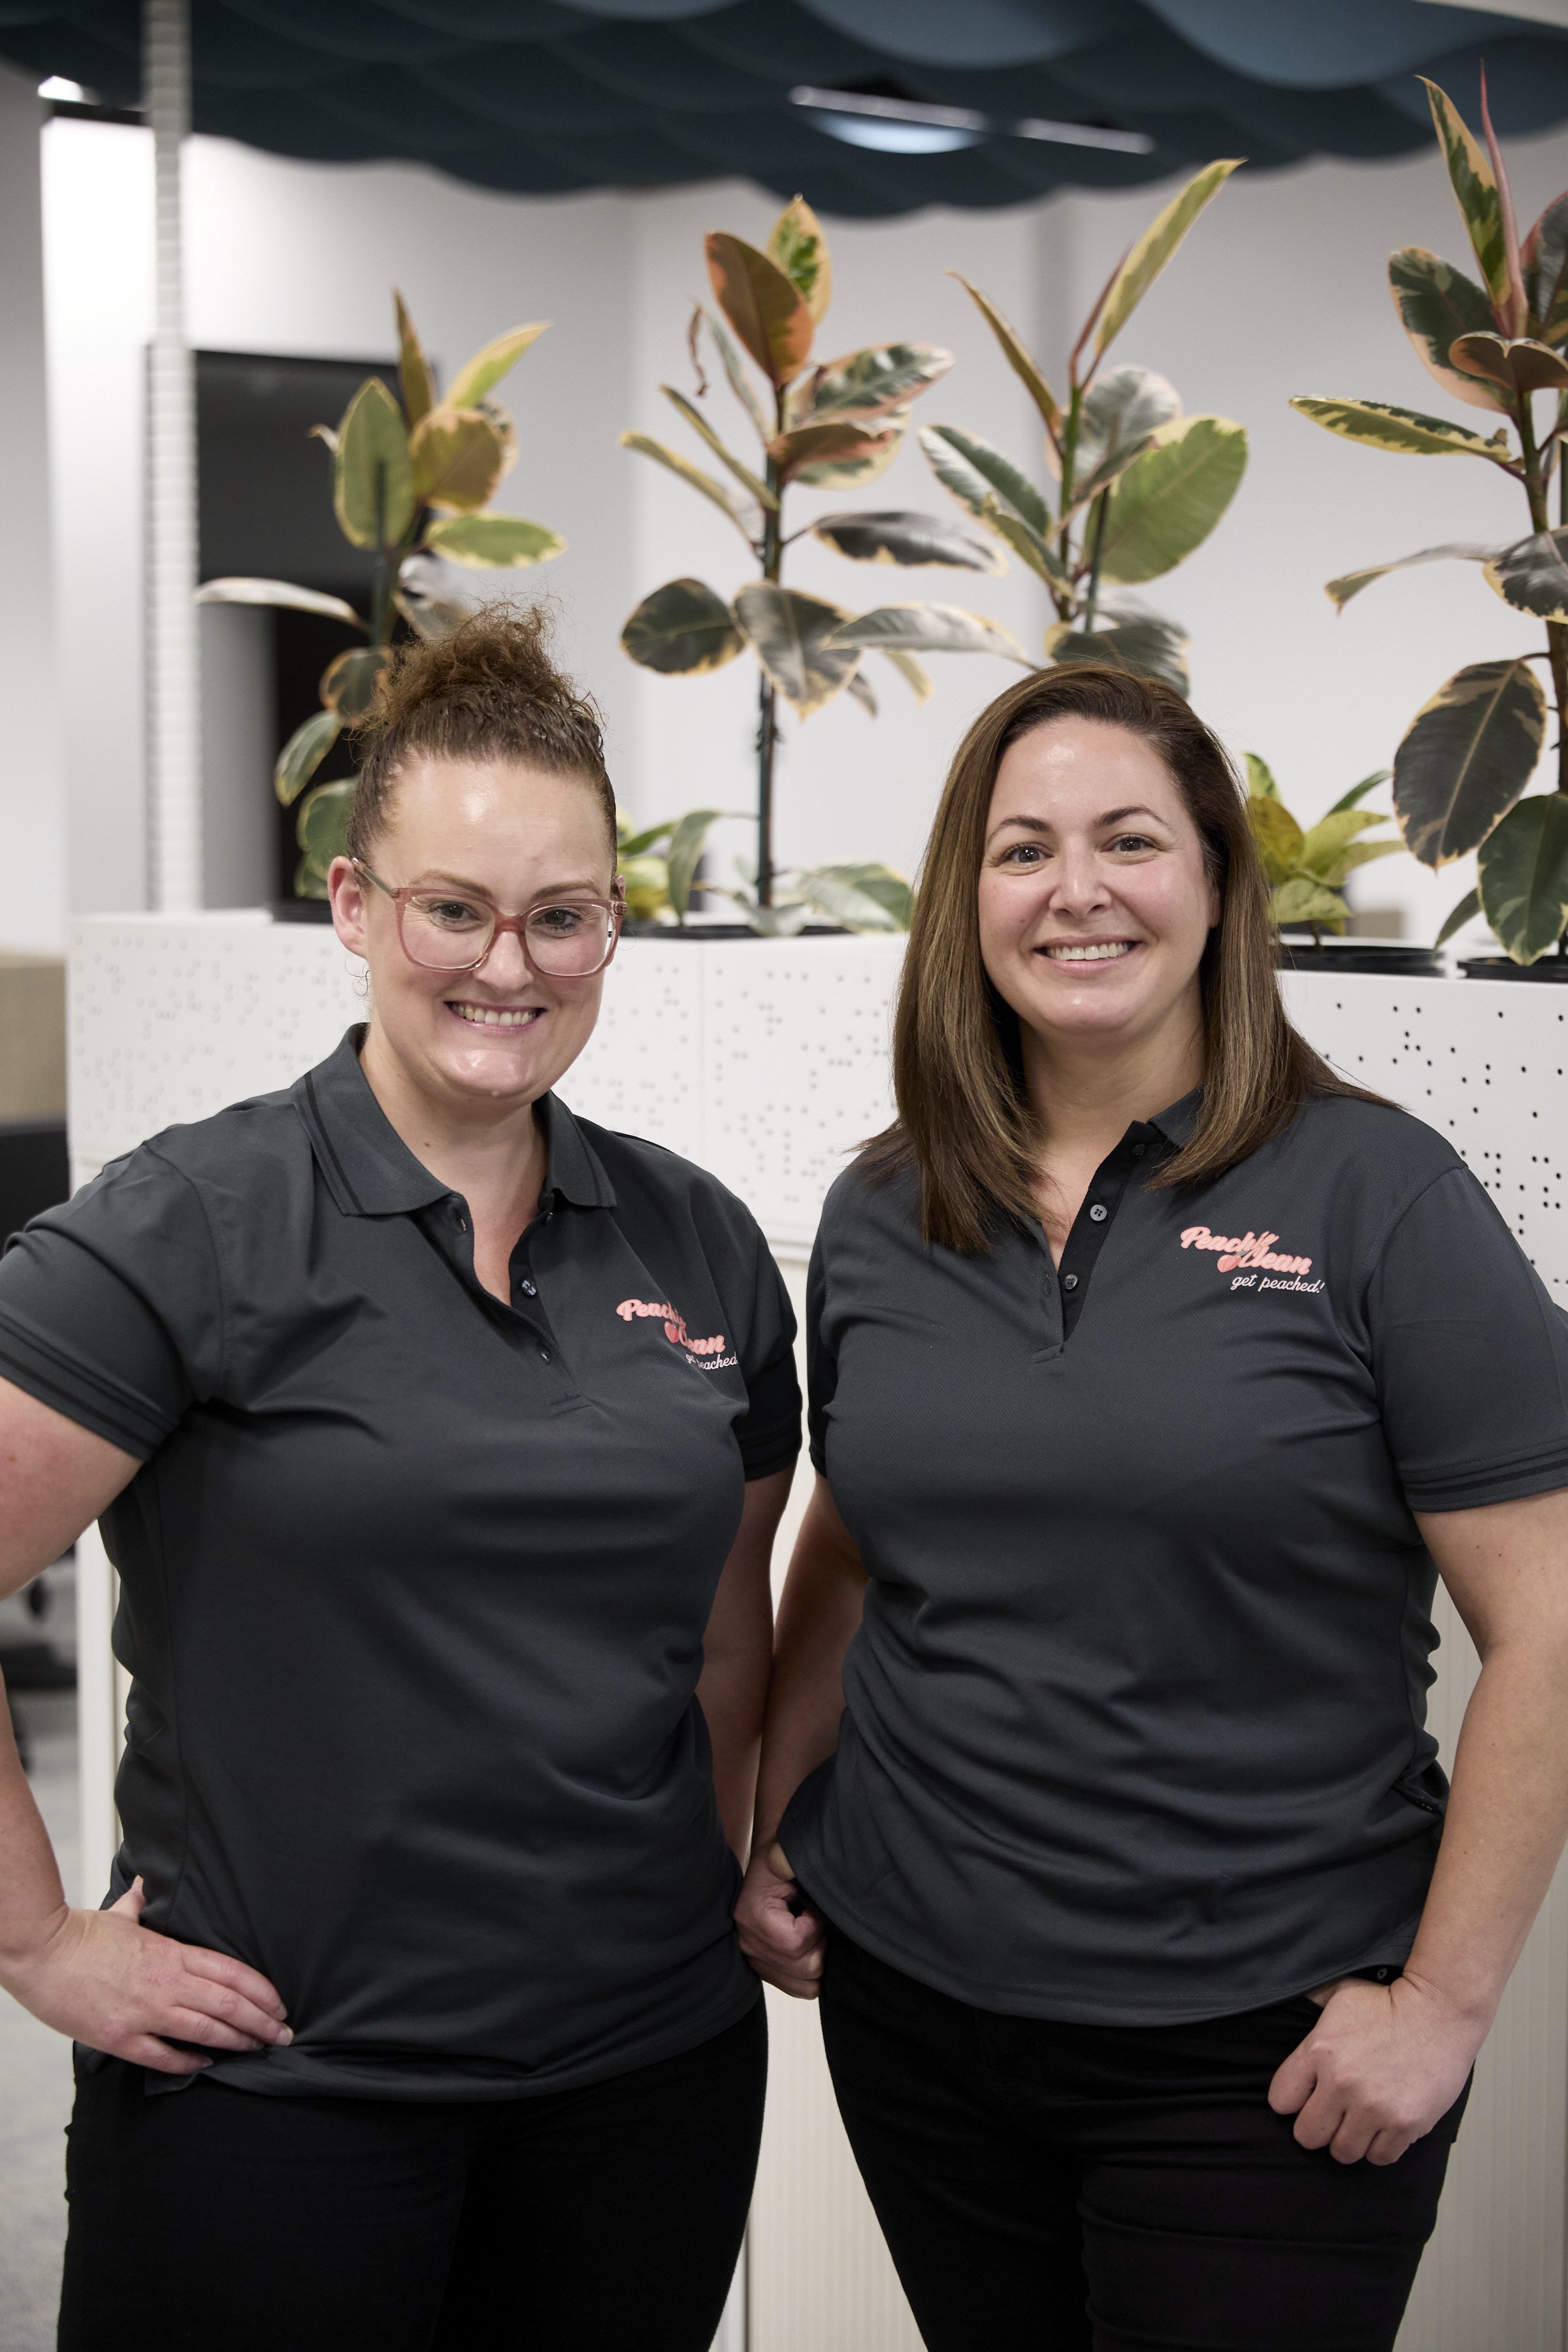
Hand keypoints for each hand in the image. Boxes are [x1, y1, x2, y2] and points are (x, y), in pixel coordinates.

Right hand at [1, 1878, 291, 2076]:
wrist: (44, 1953)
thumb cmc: (81, 1934)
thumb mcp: (121, 1914)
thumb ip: (140, 1902)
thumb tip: (145, 1882)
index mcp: (171, 1953)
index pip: (231, 1972)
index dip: (261, 1990)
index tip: (279, 2003)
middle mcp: (166, 1983)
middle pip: (228, 2004)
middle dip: (261, 2021)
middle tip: (283, 2034)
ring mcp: (145, 2011)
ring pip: (205, 2029)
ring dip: (237, 2041)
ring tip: (257, 2048)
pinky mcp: (120, 2036)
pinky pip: (163, 2055)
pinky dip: (188, 2061)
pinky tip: (204, 2063)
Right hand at [736, 1841, 824, 1998]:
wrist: (764, 1872)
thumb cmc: (776, 1864)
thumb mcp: (781, 1855)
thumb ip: (786, 1860)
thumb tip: (793, 1864)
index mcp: (752, 1918)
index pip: (794, 1943)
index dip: (813, 1927)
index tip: (810, 1909)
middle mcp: (749, 1945)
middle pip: (805, 1968)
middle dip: (819, 1943)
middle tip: (812, 1920)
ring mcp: (756, 1962)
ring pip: (807, 1984)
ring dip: (816, 1957)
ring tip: (809, 1933)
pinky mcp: (766, 1971)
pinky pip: (800, 1989)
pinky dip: (811, 1971)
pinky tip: (807, 1946)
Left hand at [1268, 1972, 1485, 2164]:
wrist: (1438, 2012)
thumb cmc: (1389, 2003)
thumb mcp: (1339, 1997)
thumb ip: (1311, 2012)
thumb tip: (1286, 2002)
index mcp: (1319, 2051)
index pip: (1280, 2100)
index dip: (1291, 2101)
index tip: (1304, 2097)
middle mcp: (1342, 2083)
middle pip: (1307, 2135)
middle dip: (1317, 2128)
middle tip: (1332, 2116)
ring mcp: (1374, 2107)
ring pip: (1343, 2152)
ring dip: (1349, 2139)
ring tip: (1360, 2120)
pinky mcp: (1405, 2124)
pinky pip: (1379, 2157)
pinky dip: (1380, 2147)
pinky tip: (1384, 2126)